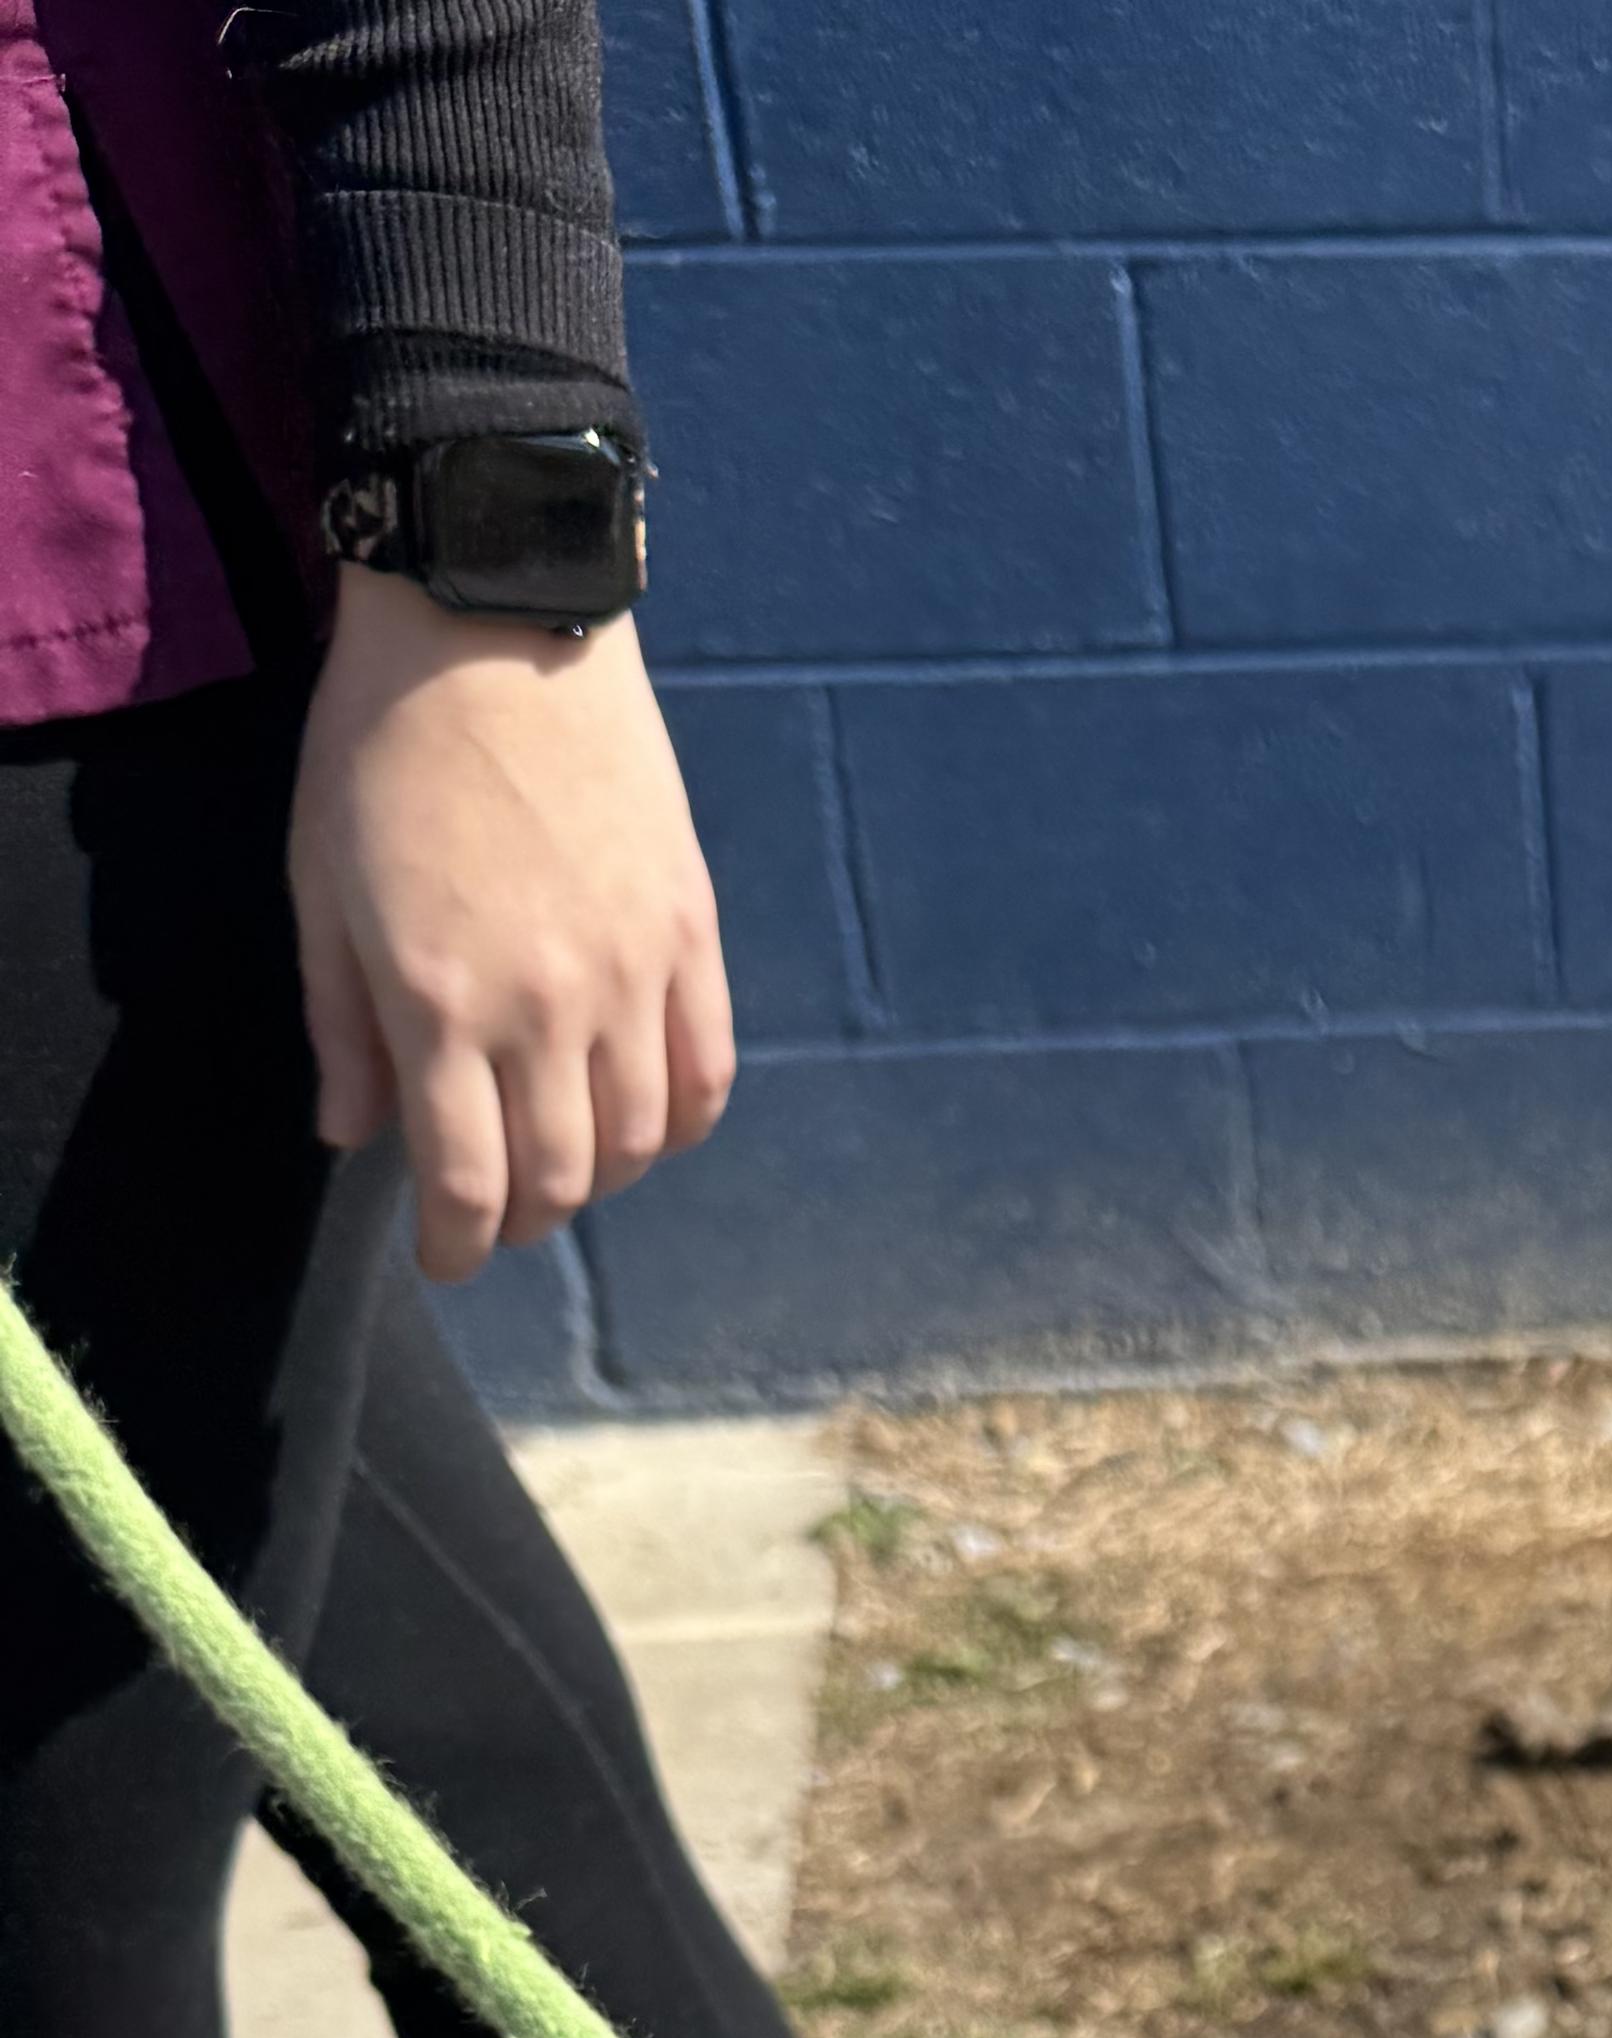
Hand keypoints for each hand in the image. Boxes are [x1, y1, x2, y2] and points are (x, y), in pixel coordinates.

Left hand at [288, 581, 733, 1280]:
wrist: (491, 618)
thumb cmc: (379, 742)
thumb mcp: (319, 881)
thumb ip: (339, 1022)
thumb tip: (355, 1136)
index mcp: (439, 1001)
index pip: (469, 1184)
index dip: (460, 1246)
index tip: (448, 1257)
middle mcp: (545, 1007)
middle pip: (561, 1181)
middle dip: (525, 1221)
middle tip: (498, 1213)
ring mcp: (629, 975)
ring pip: (637, 1144)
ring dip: (599, 1178)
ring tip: (565, 1162)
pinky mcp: (687, 934)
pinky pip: (705, 1075)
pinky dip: (676, 1124)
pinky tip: (643, 1121)